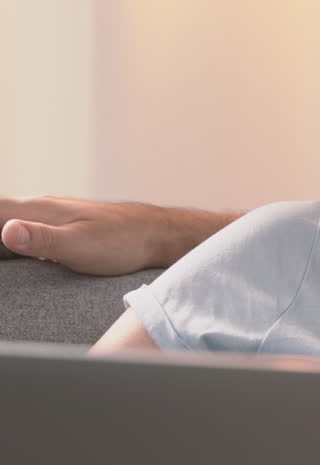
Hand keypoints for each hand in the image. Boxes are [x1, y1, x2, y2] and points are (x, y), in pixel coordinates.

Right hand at [0, 196, 234, 275]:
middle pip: (1, 212)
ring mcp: (56, 215)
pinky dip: (18, 237)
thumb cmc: (122, 241)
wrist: (158, 235)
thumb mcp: (78, 245)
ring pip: (14, 219)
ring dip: (3, 230)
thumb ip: (41, 238)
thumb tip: (6, 230)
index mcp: (40, 208)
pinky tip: (17, 249)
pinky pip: (31, 227)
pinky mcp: (67, 227)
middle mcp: (45, 207)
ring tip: (4, 251)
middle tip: (0, 257)